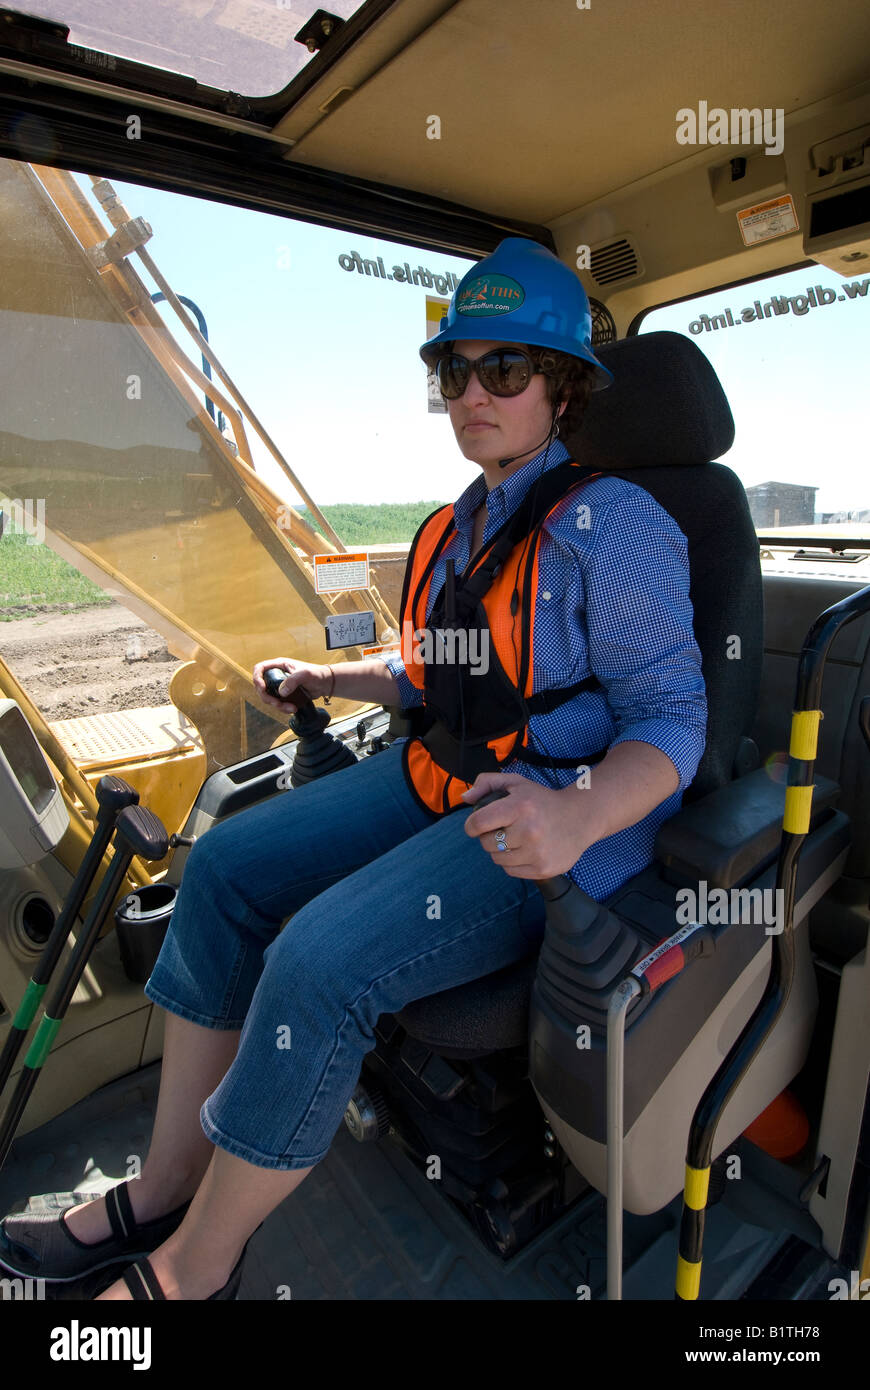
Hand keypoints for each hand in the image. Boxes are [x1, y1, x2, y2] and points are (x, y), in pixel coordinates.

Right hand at [252, 658, 329, 714]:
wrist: (324, 684)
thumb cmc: (316, 674)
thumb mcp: (305, 674)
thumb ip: (293, 680)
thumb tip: (281, 692)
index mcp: (279, 665)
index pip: (259, 668)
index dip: (257, 678)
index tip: (263, 688)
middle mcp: (276, 674)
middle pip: (261, 687)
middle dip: (267, 698)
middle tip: (277, 704)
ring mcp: (279, 685)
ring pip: (269, 697)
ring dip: (276, 705)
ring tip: (290, 708)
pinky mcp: (284, 695)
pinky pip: (277, 703)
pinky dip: (282, 708)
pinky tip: (292, 709)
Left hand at [462, 771, 593, 878]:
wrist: (580, 818)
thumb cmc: (542, 800)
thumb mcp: (516, 783)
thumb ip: (487, 784)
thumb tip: (465, 798)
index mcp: (520, 807)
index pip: (479, 822)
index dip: (471, 825)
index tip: (475, 825)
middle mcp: (529, 831)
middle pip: (486, 843)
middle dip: (488, 836)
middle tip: (502, 829)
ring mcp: (537, 852)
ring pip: (497, 859)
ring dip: (500, 850)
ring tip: (515, 839)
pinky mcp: (543, 869)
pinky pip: (511, 871)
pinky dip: (512, 863)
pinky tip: (524, 850)